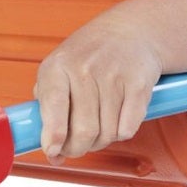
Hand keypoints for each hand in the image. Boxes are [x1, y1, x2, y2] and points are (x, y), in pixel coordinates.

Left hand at [34, 13, 162, 160]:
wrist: (128, 31)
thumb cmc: (87, 56)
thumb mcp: (58, 72)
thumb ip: (48, 110)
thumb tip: (52, 155)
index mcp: (58, 66)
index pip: (53, 105)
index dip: (53, 135)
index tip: (53, 150)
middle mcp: (85, 68)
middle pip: (84, 130)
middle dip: (78, 148)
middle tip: (77, 147)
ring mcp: (114, 76)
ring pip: (107, 134)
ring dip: (101, 141)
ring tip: (97, 128)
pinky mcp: (139, 85)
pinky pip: (128, 129)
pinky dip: (121, 133)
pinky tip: (116, 119)